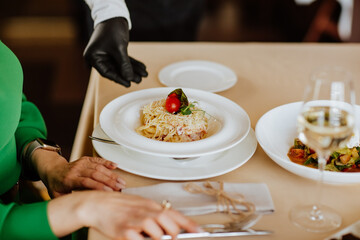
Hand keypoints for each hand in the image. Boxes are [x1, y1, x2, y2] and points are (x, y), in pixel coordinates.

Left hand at [32, 149, 125, 197]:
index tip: (109, 191)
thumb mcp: (57, 196)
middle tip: (119, 187)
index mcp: (68, 180)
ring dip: (111, 174)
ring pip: (99, 167)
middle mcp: (75, 169)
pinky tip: (115, 166)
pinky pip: (98, 159)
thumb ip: (67, 201)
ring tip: (121, 181)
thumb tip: (79, 207)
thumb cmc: (56, 185)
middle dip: (109, 181)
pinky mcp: (86, 159)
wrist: (53, 170)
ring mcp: (81, 163)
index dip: (98, 186)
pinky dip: (107, 162)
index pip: (85, 182)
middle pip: (95, 174)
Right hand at [48, 191, 200, 238]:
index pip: (175, 214)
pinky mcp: (124, 231)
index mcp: (151, 205)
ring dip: (157, 237)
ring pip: (156, 232)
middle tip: (171, 237)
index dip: (188, 224)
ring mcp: (135, 221)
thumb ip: (155, 213)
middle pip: (168, 222)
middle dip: (173, 232)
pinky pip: (138, 239)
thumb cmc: (120, 205)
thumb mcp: (141, 205)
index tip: (199, 230)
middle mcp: (145, 211)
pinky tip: (138, 237)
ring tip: (150, 236)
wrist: (98, 204)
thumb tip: (171, 224)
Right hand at [84, 17, 147, 86]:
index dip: (119, 79)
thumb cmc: (112, 29)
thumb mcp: (119, 48)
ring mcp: (105, 55)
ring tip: (143, 74)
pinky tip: (142, 67)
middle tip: (139, 80)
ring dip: (132, 70)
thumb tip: (129, 78)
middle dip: (128, 74)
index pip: (107, 72)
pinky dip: (132, 64)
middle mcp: (97, 57)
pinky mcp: (113, 52)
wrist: (113, 15)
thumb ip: (124, 64)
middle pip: (115, 70)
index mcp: (93, 57)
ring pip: (121, 66)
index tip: (128, 84)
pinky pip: (123, 60)